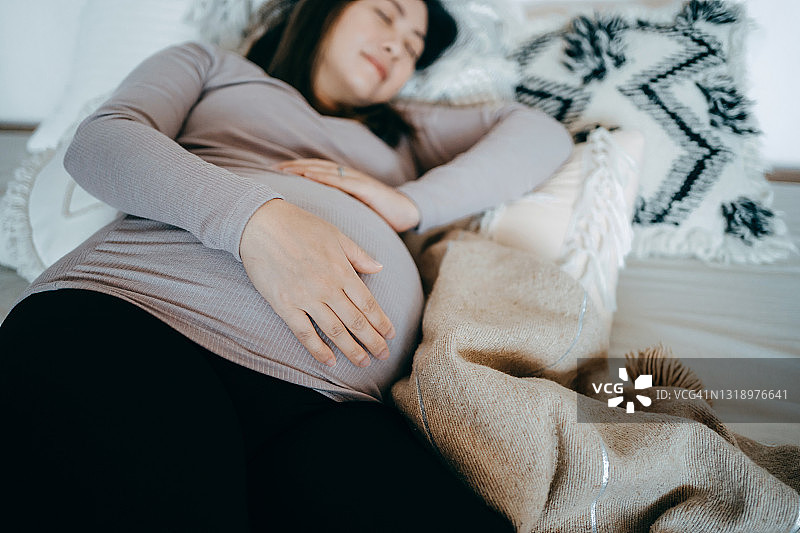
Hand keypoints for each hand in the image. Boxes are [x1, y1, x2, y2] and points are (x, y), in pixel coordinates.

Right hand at [239, 199, 395, 367]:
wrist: (261, 224)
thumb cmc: (300, 225)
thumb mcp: (335, 234)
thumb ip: (358, 255)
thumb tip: (379, 268)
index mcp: (342, 270)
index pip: (368, 303)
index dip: (381, 322)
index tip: (391, 334)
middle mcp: (327, 287)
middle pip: (355, 321)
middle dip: (373, 341)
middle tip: (384, 355)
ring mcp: (305, 298)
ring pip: (334, 330)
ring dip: (351, 349)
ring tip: (363, 363)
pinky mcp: (284, 305)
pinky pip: (304, 333)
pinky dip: (318, 349)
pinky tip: (330, 361)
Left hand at [273, 159, 419, 231]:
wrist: (407, 213)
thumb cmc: (380, 215)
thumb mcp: (352, 213)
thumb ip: (334, 213)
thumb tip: (311, 224)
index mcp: (342, 183)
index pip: (314, 172)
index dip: (295, 170)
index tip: (274, 172)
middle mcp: (347, 177)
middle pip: (314, 167)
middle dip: (293, 167)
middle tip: (272, 169)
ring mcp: (356, 180)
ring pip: (325, 170)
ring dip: (304, 168)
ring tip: (286, 170)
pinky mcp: (366, 188)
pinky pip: (341, 180)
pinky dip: (324, 177)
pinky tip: (310, 175)